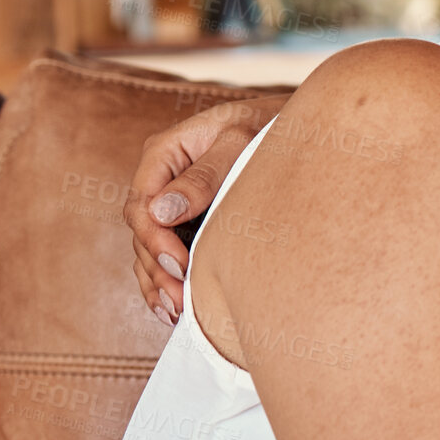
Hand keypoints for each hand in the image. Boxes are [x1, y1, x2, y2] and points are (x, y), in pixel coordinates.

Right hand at [124, 93, 289, 323]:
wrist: (297, 129)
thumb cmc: (269, 127)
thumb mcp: (239, 141)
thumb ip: (203, 176)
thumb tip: (161, 212)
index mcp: (164, 153)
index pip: (142, 205)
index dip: (156, 241)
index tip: (180, 265)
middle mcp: (161, 179)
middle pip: (142, 233)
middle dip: (158, 269)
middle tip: (180, 300)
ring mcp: (171, 203)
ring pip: (149, 250)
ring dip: (158, 283)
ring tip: (176, 312)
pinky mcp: (186, 222)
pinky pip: (164, 255)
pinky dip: (165, 282)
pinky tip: (171, 310)